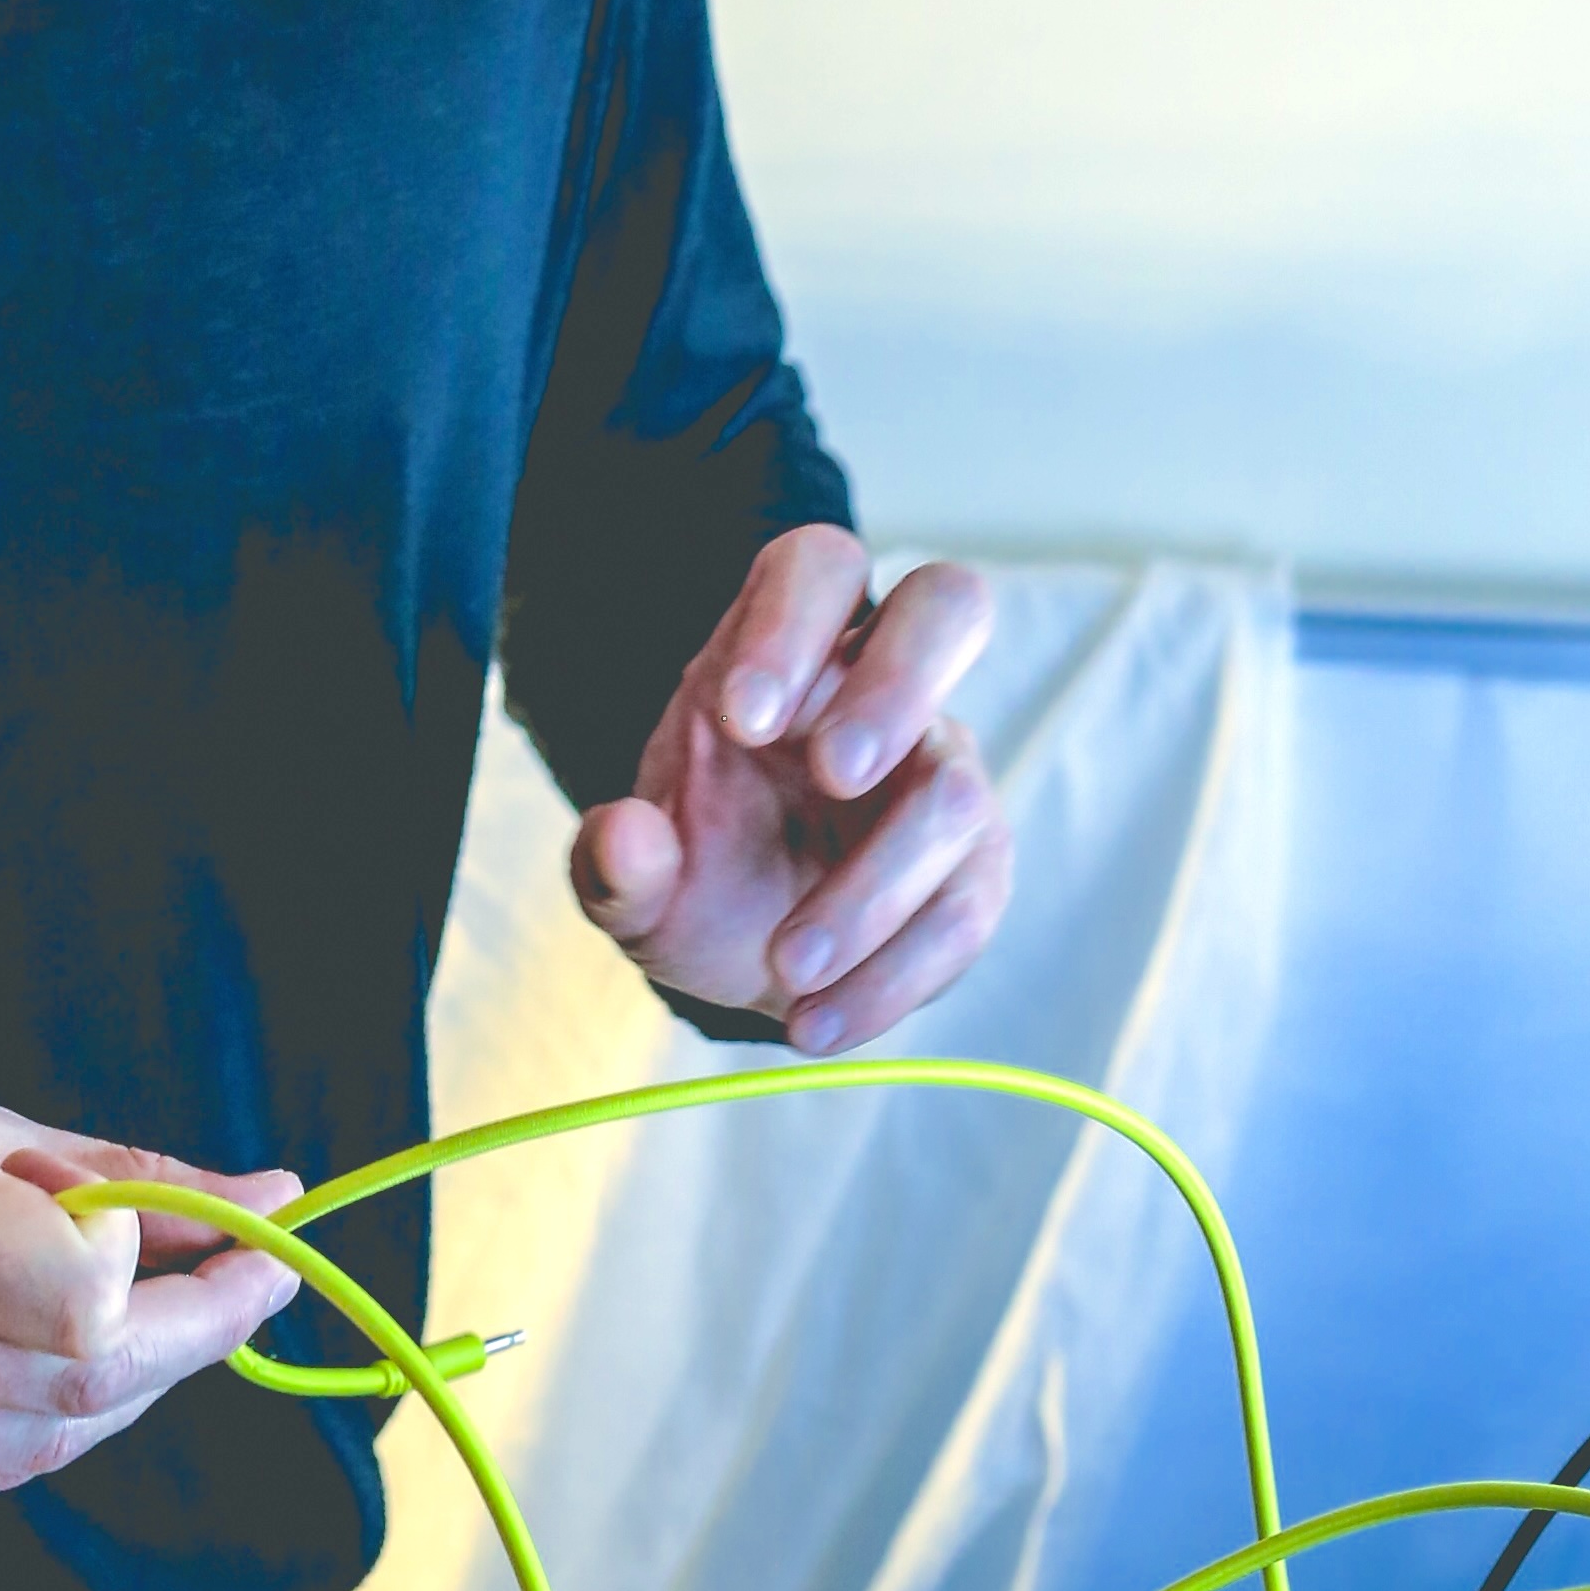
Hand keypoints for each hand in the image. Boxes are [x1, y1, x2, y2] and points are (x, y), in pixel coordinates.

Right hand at [0, 1055, 299, 1524]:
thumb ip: (99, 1170)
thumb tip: (256, 1196)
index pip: (85, 1304)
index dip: (183, 1286)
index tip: (240, 1239)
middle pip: (78, 1391)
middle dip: (188, 1343)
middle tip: (245, 1286)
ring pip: (37, 1448)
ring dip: (120, 1387)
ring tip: (150, 1317)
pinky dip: (35, 1425)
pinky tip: (42, 1364)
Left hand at [568, 526, 1010, 1048]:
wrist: (749, 956)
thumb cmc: (693, 874)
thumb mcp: (633, 881)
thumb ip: (614, 862)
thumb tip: (624, 838)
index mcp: (783, 649)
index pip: (815, 569)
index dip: (792, 620)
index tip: (739, 718)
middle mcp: (877, 688)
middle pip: (948, 607)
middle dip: (897, 686)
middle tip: (832, 774)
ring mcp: (940, 770)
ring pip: (953, 790)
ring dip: (873, 886)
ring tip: (787, 964)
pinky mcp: (975, 864)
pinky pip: (967, 906)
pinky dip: (894, 975)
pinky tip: (820, 1021)